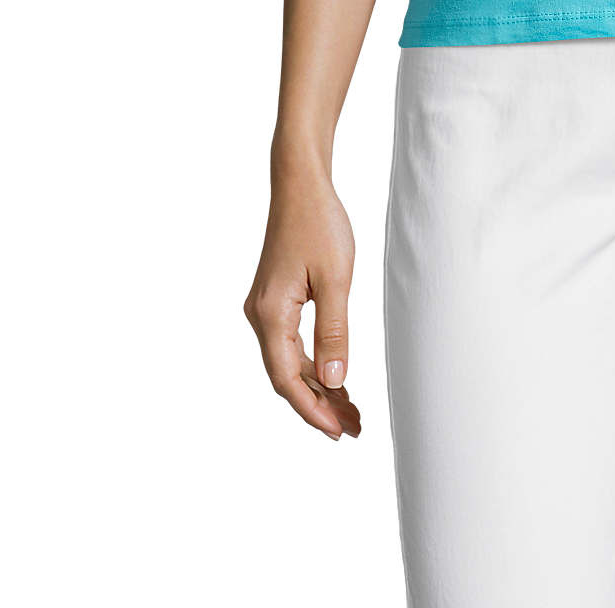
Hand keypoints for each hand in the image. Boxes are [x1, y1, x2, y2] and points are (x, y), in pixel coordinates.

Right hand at [243, 167, 361, 439]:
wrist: (300, 183)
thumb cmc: (319, 222)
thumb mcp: (336, 278)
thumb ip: (334, 332)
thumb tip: (334, 380)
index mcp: (270, 314)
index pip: (285, 378)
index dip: (312, 409)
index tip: (338, 431)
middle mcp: (260, 315)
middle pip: (286, 375)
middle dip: (320, 404)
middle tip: (354, 427)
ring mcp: (265, 308)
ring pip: (289, 361)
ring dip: (318, 386)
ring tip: (352, 411)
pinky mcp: (275, 300)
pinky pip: (291, 343)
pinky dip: (313, 363)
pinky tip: (336, 376)